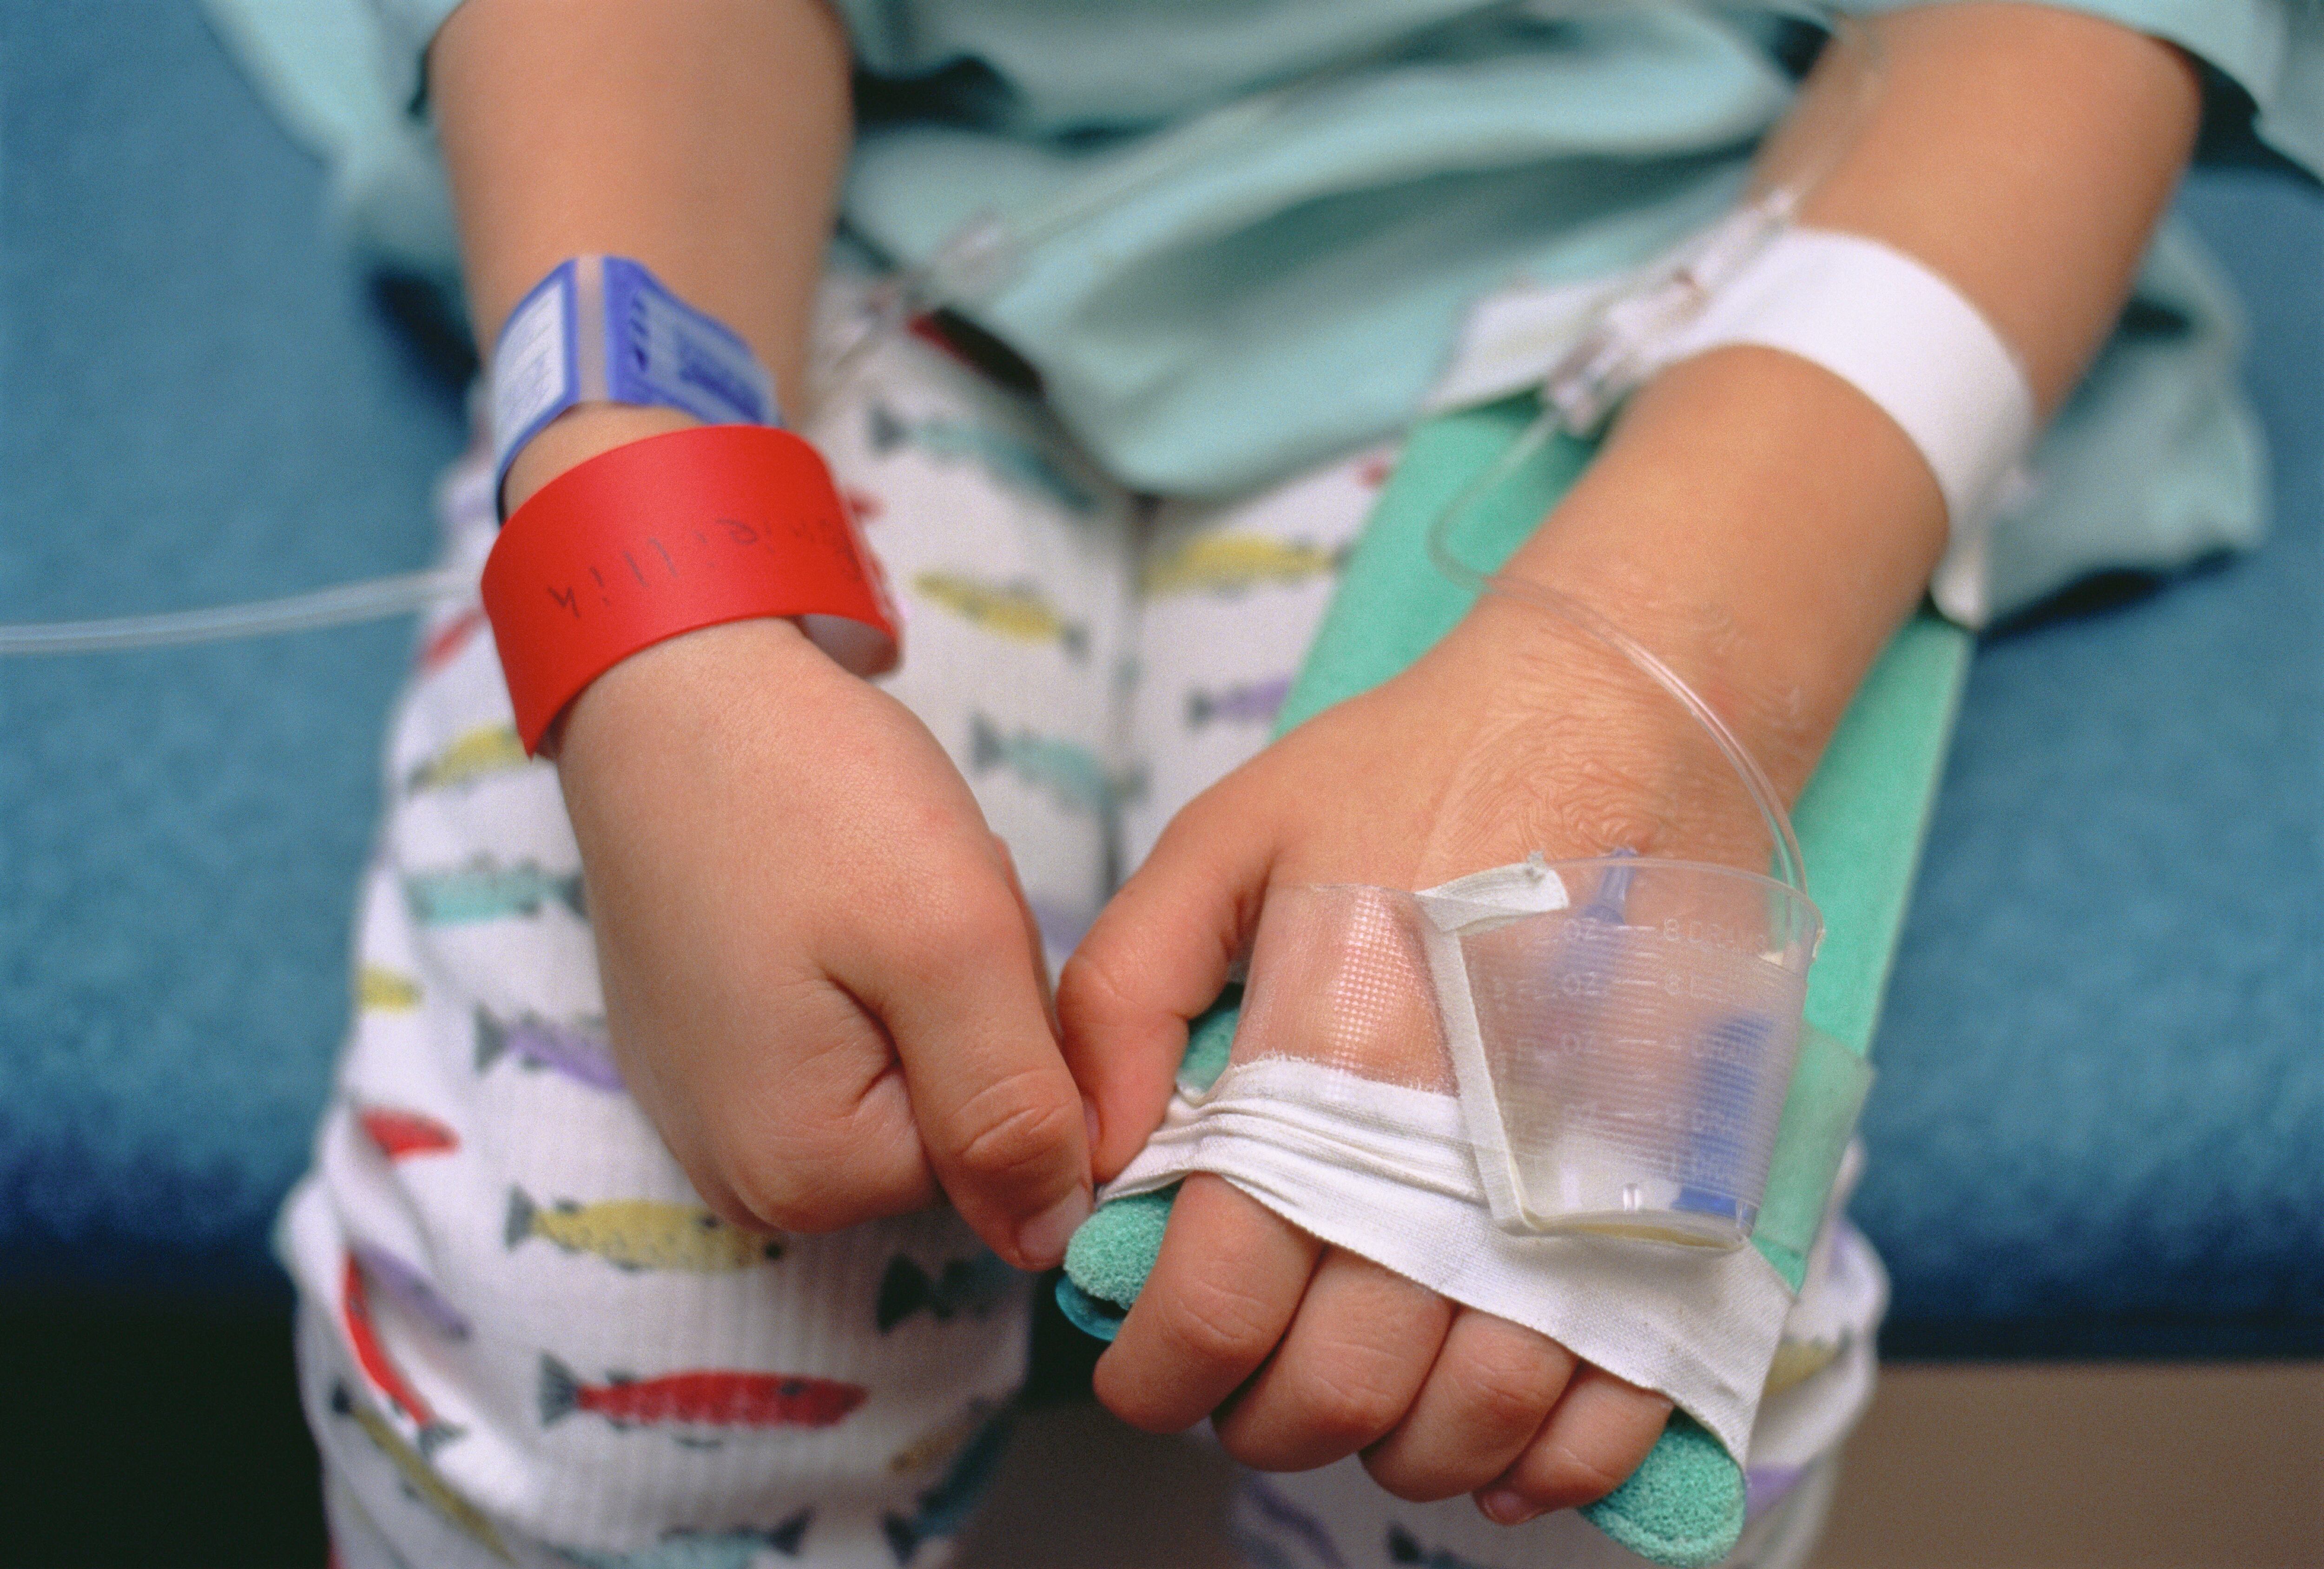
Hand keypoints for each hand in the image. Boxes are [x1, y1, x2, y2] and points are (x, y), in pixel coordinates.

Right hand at [554, 612, 1093, 1269]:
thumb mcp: (950, 944)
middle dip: (969, 1013)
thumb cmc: (806, 790)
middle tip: (919, 901)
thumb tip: (1052, 1243)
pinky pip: (849, 1035)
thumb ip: (1011, 1109)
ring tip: (871, 890)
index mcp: (805, 1173)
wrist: (674, 683)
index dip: (1019, 1040)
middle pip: (949, 1127)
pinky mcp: (717, 1049)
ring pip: (909, 1074)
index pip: (1002, 1161)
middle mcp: (748, 1177)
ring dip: (925, 982)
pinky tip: (832, 897)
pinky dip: (872, 965)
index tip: (962, 939)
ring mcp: (720, 1114)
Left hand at [1057, 596, 1777, 1519]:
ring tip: (1353, 1398)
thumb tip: (1094, 1164)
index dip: (1158, 1372)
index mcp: (1335, 1056)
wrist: (1616, 717)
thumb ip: (1123, 1003)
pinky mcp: (1682, 1196)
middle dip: (1260, 1419)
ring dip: (1392, 1450)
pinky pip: (1621, 1397)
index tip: (1145, 1371)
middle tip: (1237, 1380)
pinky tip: (1494, 1447)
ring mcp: (1586, 1185)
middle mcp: (1461, 1149)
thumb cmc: (1409, 775)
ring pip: (1476, 1421)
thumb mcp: (1223, 844)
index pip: (1219, 1303)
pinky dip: (1551, 1463)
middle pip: (1341, 1388)